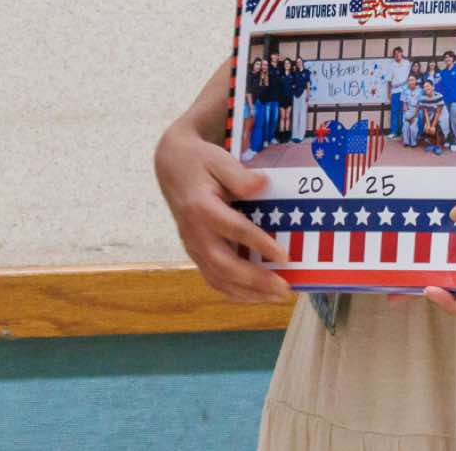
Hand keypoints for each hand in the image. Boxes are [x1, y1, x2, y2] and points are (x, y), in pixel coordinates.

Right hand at [153, 121, 291, 303]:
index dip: (259, 244)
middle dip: (255, 280)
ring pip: (218, 278)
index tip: (284, 256)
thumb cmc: (199, 161)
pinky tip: (257, 296)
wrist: (171, 166)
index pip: (233, 229)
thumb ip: (239, 175)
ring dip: (249, 292)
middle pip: (223, 264)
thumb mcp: (218, 158)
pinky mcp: (195, 253)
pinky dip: (235, 293)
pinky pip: (214, 279)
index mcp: (200, 207)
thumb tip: (263, 185)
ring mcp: (193, 246)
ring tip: (278, 296)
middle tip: (284, 287)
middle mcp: (194, 232)